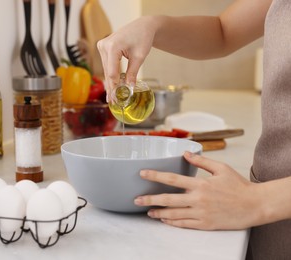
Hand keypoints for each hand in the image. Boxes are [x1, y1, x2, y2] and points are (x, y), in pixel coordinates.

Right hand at [97, 17, 156, 101]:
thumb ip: (132, 73)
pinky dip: (111, 74)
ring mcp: (102, 46)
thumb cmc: (143, 38)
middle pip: (108, 72)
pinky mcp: (103, 48)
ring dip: (110, 82)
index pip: (112, 72)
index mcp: (112, 47)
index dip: (115, 87)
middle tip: (113, 102)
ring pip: (107, 69)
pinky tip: (111, 87)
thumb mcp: (139, 57)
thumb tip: (129, 88)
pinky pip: (107, 64)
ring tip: (112, 97)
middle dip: (111, 87)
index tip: (116, 99)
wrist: (143, 26)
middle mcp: (104, 46)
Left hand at [134, 151, 264, 229]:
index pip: (172, 179)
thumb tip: (185, 153)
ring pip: (174, 214)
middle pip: (168, 199)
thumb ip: (201, 162)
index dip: (155, 176)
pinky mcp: (205, 224)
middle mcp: (198, 199)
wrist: (254, 205)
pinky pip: (185, 224)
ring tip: (148, 212)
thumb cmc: (238, 185)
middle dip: (150, 199)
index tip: (142, 174)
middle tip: (137, 200)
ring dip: (159, 213)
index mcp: (200, 184)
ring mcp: (201, 213)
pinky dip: (173, 222)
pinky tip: (165, 220)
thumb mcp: (221, 168)